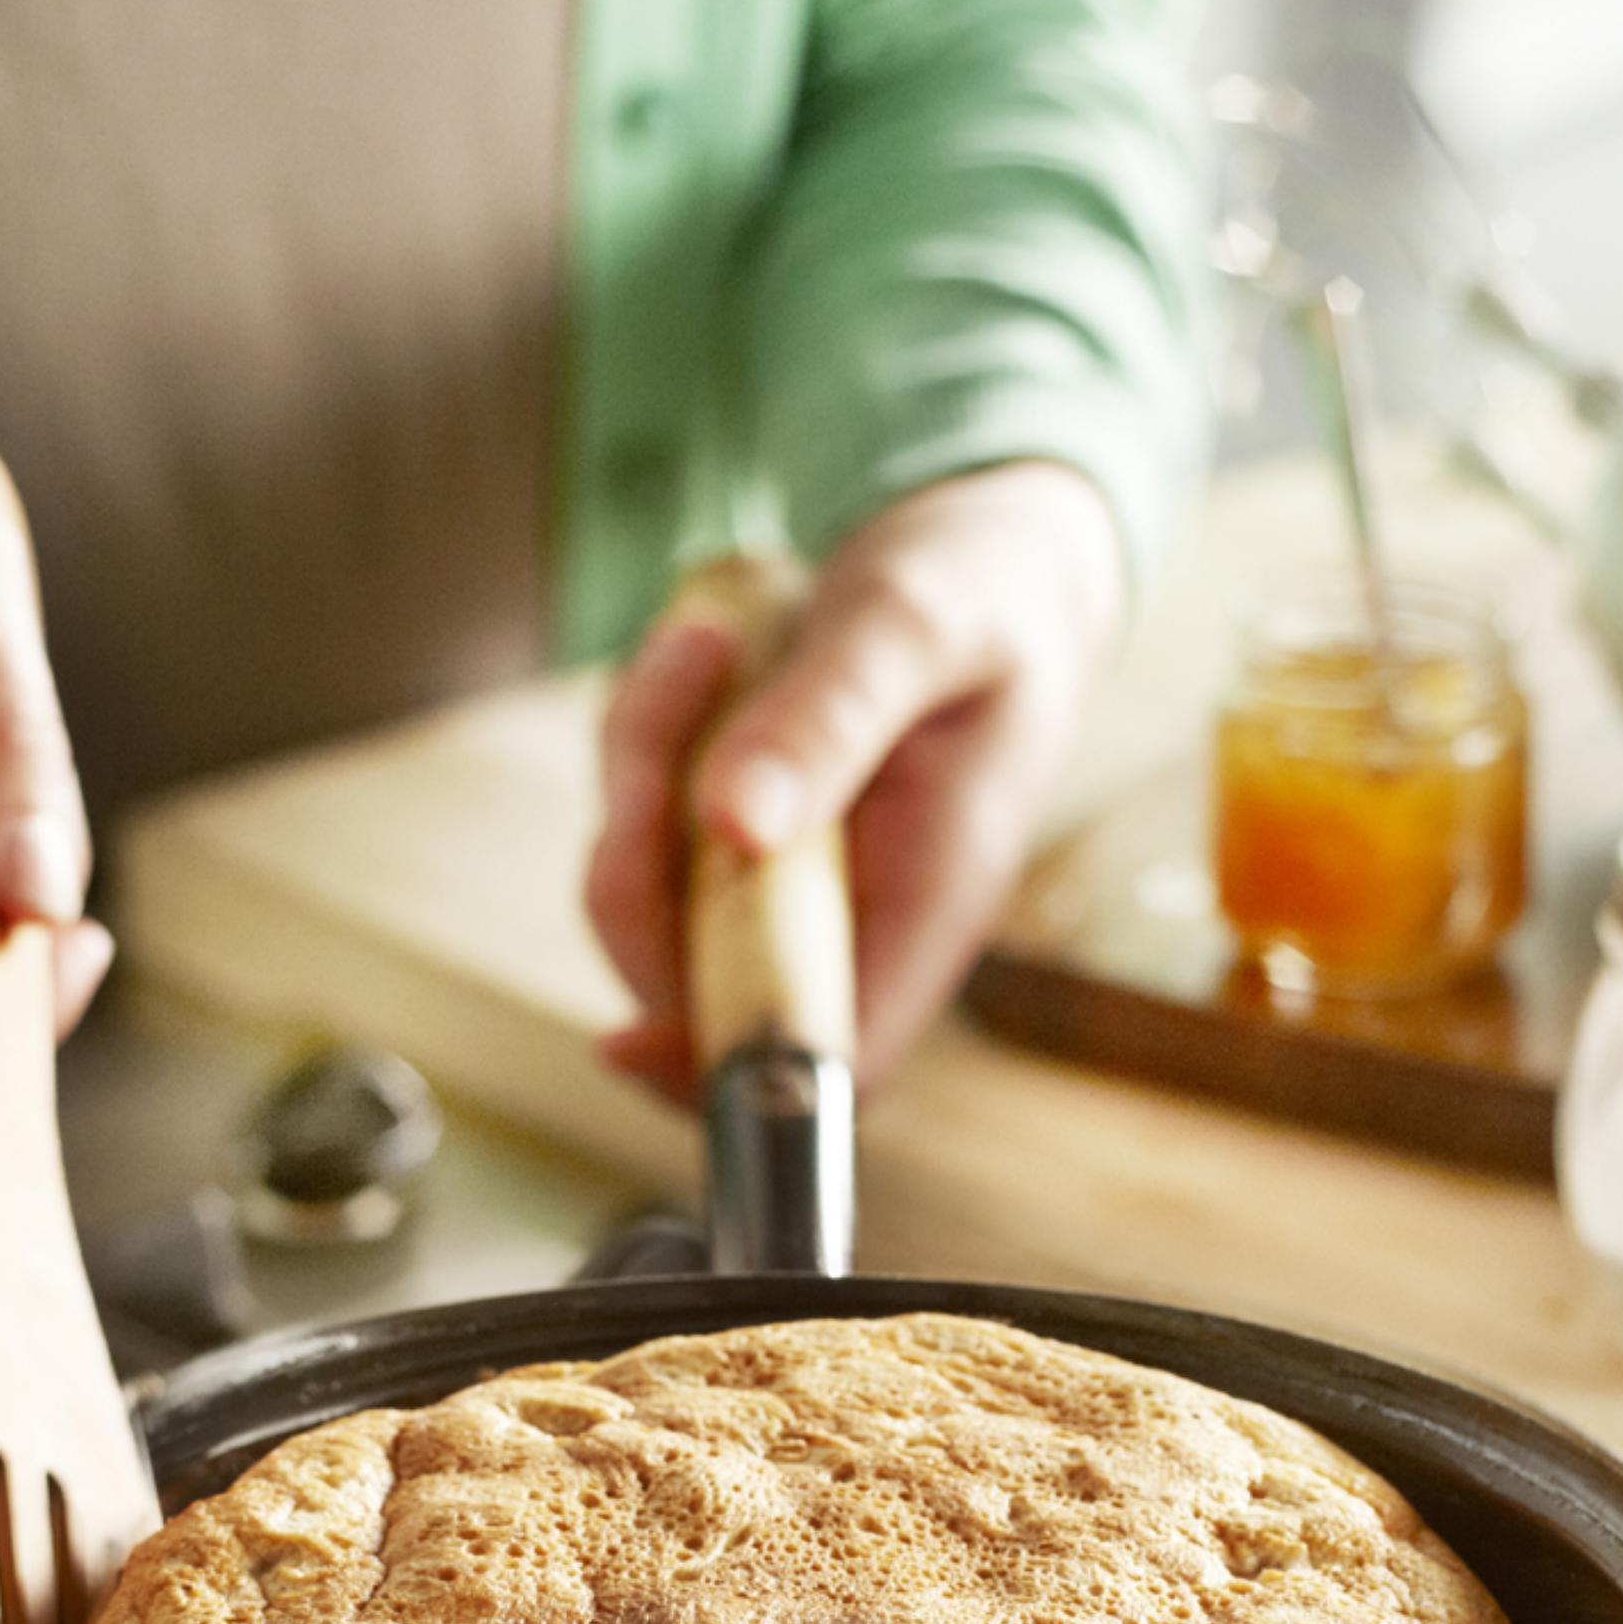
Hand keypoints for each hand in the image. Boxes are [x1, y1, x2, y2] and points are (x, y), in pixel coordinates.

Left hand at [586, 462, 1122, 1095]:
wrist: (996, 548)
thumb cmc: (986, 591)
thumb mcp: (917, 627)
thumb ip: (833, 719)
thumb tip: (734, 827)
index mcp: (930, 893)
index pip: (833, 1057)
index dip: (727, 1075)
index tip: (625, 1040)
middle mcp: (850, 901)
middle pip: (698, 978)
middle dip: (639, 867)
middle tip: (665, 717)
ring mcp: (785, 860)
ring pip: (650, 881)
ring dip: (642, 761)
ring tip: (709, 642)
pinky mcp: (736, 809)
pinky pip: (642, 802)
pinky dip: (646, 723)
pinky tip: (708, 644)